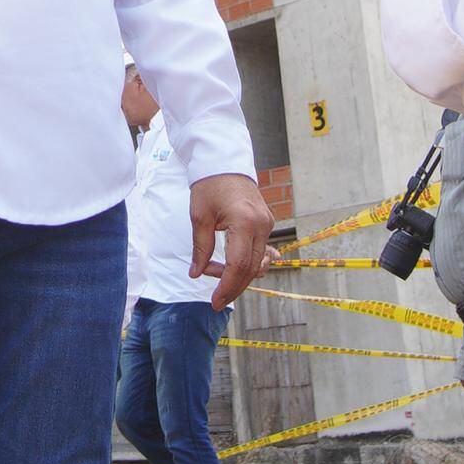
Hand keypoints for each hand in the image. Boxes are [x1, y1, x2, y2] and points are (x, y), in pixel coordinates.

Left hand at [189, 173, 273, 309]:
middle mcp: (262, 225)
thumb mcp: (200, 217)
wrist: (224, 162)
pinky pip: (260, 252)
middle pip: (251, 269)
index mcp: (244, 222)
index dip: (226, 286)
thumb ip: (201, 248)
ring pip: (258, 263)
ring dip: (238, 276)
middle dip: (232, 286)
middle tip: (215, 299)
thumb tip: (196, 274)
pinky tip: (231, 270)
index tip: (214, 301)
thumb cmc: (209, 186)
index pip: (238, 265)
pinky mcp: (267, 224)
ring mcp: (268, 224)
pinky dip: (247, 264)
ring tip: (215, 275)